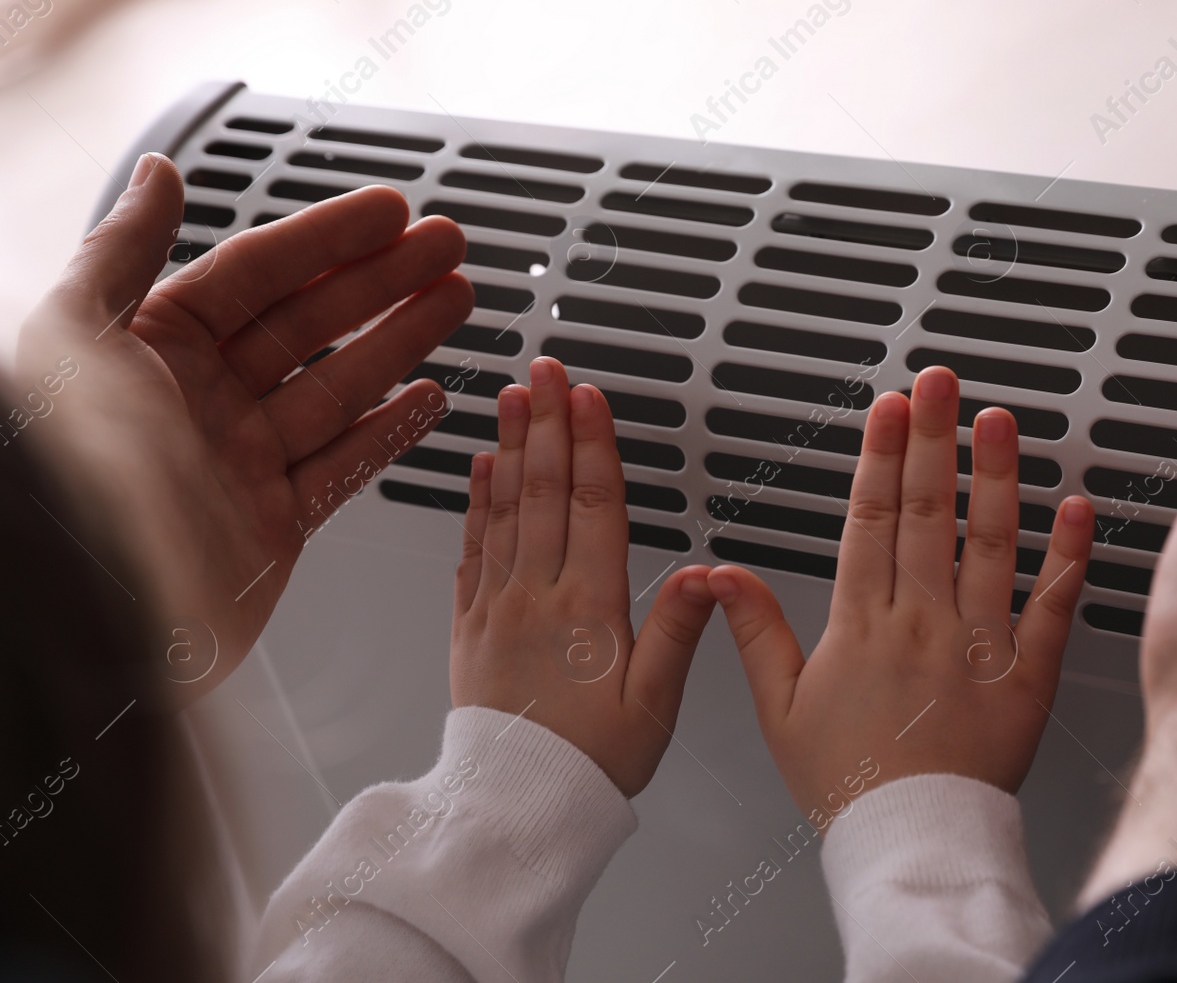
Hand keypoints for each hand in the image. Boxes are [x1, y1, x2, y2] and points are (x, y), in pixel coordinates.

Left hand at [17, 155, 472, 698]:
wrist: (92, 600)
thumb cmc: (71, 471)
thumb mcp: (75, 336)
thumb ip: (122, 250)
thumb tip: (158, 176)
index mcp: (148, 350)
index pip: (256, 273)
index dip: (328, 237)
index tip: (390, 212)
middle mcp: (197, 403)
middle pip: (310, 324)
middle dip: (384, 280)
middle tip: (446, 247)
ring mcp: (241, 465)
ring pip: (340, 387)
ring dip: (403, 339)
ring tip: (456, 301)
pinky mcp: (274, 527)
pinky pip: (345, 467)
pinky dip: (391, 432)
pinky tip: (428, 397)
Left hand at [451, 358, 718, 796]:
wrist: (515, 807)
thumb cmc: (589, 763)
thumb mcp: (653, 706)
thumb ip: (678, 633)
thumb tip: (706, 574)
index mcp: (587, 610)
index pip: (594, 507)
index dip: (594, 445)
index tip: (590, 397)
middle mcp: (537, 598)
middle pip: (545, 490)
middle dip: (549, 422)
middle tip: (545, 369)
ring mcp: (498, 607)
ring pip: (505, 508)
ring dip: (511, 446)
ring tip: (512, 398)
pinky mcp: (471, 625)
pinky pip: (471, 548)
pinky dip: (475, 502)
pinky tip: (480, 470)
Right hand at [707, 366, 1094, 828]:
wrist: (911, 843)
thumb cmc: (849, 782)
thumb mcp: (779, 708)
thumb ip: (754, 630)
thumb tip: (720, 573)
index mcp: (862, 625)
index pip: (870, 518)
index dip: (880, 455)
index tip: (888, 408)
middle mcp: (922, 623)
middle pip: (928, 512)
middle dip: (932, 437)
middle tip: (940, 382)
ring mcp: (979, 644)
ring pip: (990, 543)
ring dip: (995, 477)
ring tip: (998, 421)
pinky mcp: (1028, 676)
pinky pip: (1053, 606)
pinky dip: (1068, 556)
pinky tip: (1077, 508)